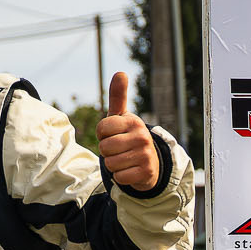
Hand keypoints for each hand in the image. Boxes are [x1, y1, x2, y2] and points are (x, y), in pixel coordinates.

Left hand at [96, 72, 159, 192]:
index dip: (102, 134)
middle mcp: (142, 136)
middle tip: (119, 149)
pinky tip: (130, 170)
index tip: (114, 134)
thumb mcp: (122, 117)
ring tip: (124, 159)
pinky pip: (119, 177)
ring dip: (113, 164)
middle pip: (104, 148)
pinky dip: (120, 176)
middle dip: (107, 151)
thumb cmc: (128, 136)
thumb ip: (118, 96)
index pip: (101, 129)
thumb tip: (120, 72)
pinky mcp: (146, 172)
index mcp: (133, 122)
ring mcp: (146, 155)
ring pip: (110, 163)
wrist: (149, 162)